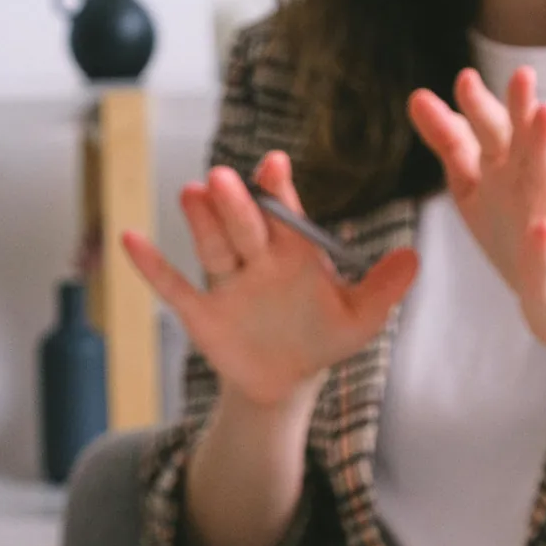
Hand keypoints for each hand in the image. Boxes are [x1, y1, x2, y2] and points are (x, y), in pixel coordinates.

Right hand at [122, 152, 419, 409]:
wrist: (288, 379)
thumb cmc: (323, 338)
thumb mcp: (361, 317)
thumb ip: (384, 287)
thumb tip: (415, 258)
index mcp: (294, 251)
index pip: (285, 214)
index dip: (278, 190)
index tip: (274, 165)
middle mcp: (256, 258)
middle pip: (244, 225)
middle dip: (236, 204)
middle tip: (226, 179)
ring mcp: (227, 282)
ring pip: (212, 247)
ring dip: (201, 222)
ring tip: (192, 193)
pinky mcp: (201, 312)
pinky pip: (173, 286)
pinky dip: (151, 266)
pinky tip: (130, 239)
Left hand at [408, 67, 545, 351]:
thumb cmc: (517, 234)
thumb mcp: (476, 186)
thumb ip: (452, 144)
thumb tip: (418, 97)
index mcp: (505, 173)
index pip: (486, 136)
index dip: (471, 111)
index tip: (454, 83)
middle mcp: (528, 190)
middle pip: (521, 146)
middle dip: (520, 110)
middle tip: (522, 74)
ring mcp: (544, 227)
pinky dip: (544, 245)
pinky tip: (542, 232)